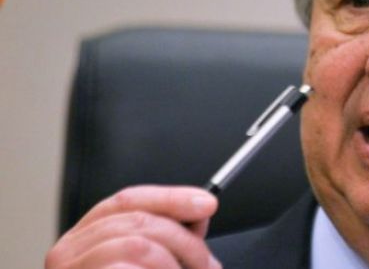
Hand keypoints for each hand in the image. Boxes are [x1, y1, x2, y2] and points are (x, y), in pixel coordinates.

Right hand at [46, 185, 221, 268]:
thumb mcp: (157, 264)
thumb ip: (170, 237)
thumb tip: (199, 210)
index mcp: (86, 238)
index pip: (127, 200)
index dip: (171, 197)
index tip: (208, 204)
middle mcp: (68, 252)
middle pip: (138, 221)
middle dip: (184, 240)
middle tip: (207, 265)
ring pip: (138, 246)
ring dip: (175, 263)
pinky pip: (126, 268)